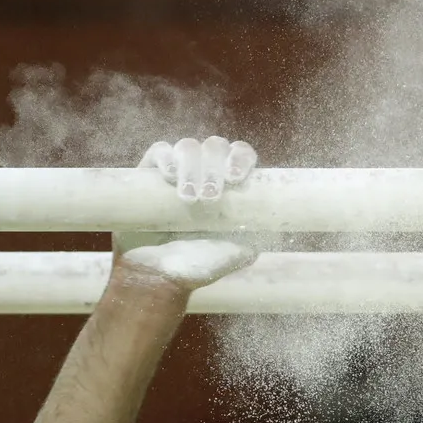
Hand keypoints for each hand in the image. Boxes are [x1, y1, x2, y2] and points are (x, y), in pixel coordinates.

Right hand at [112, 137, 258, 291]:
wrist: (159, 276)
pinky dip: (166, 158)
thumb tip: (274, 221)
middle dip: (214, 169)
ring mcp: (178, 169)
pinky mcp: (148, 173)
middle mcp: (205, 171)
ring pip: (188, 147)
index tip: (235, 179)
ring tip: (189, 198)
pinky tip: (169, 177)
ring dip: (191, 168)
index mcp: (230, 184)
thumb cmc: (200, 264)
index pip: (241, 154)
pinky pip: (159, 150)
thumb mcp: (237, 253)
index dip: (240, 159)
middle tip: (209, 198)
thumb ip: (256, 235)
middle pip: (215, 146)